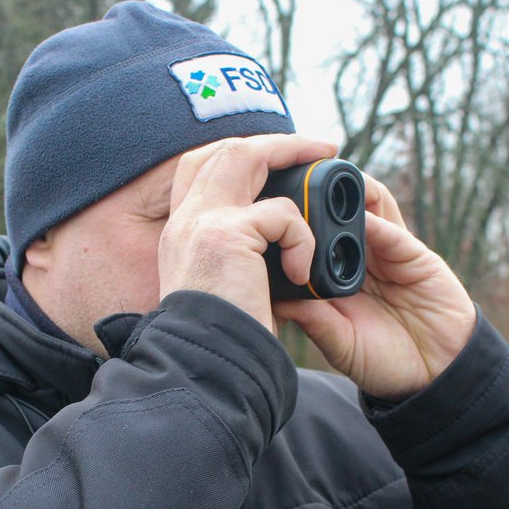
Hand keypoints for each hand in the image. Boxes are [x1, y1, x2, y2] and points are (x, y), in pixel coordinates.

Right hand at [159, 134, 336, 332]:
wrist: (204, 366)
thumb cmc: (221, 343)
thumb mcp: (223, 291)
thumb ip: (240, 260)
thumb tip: (279, 249)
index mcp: (182, 234)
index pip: (199, 170)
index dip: (238, 155)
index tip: (273, 159)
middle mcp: (185, 221)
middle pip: (223, 151)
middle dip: (273, 142)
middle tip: (317, 148)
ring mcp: (202, 223)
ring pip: (246, 157)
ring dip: (292, 154)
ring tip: (326, 164)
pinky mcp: (227, 235)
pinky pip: (282, 215)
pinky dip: (303, 239)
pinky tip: (304, 273)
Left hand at [274, 174, 475, 398]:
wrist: (433, 375)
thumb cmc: (383, 361)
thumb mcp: (340, 343)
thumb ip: (314, 320)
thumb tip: (277, 298)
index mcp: (339, 275)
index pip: (316, 238)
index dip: (300, 222)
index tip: (274, 207)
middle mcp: (363, 258)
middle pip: (342, 214)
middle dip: (322, 196)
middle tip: (296, 182)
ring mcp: (390, 255)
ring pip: (371, 210)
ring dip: (351, 197)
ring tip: (328, 187)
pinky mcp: (418, 259)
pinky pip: (397, 235)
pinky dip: (379, 224)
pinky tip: (362, 220)